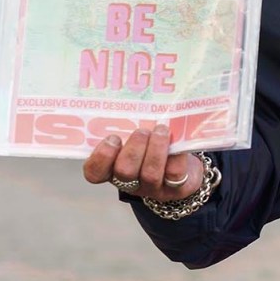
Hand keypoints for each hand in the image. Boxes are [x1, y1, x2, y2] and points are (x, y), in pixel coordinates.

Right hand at [82, 124, 203, 200]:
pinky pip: (174, 173)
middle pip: (124, 172)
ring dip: (155, 149)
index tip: (112, 138)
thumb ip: (127, 125)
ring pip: (150, 174)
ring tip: (161, 130)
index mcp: (113, 169)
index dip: (100, 158)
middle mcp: (130, 182)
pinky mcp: (175, 187)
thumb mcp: (135, 137)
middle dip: (133, 149)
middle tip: (141, 131)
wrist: (185, 169)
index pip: (94, 172)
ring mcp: (152, 187)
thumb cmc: (153, 146)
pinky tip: (178, 141)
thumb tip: (129, 93)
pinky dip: (176, 155)